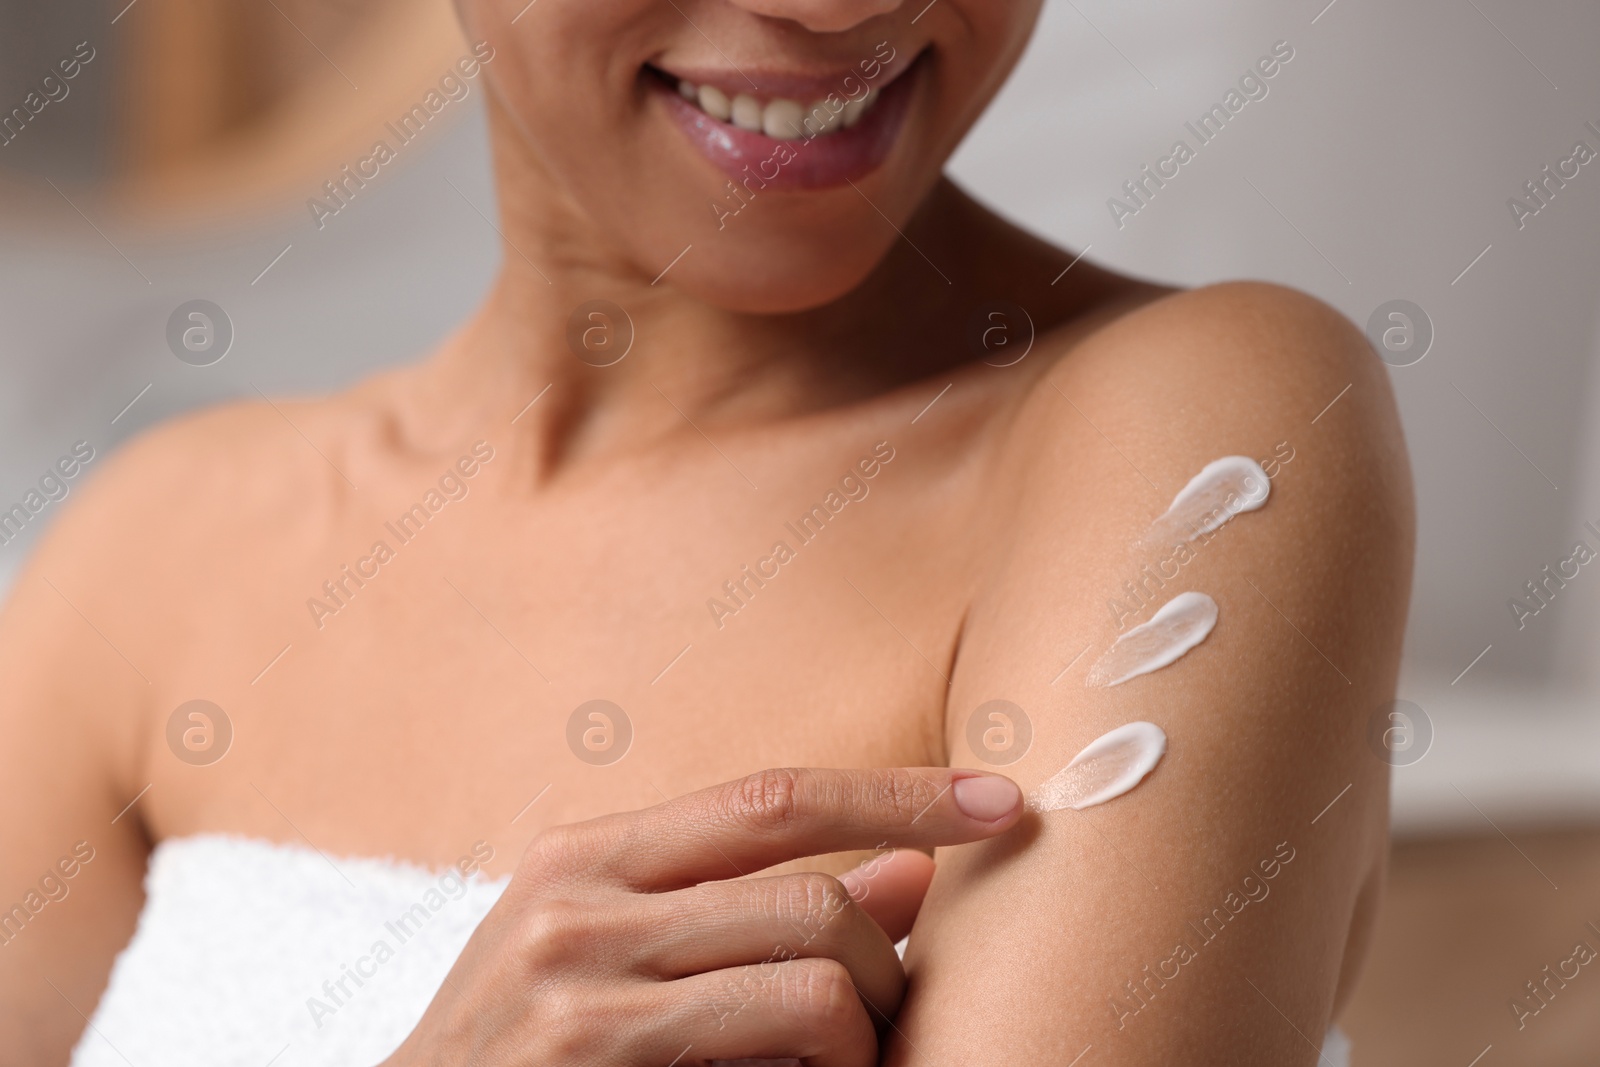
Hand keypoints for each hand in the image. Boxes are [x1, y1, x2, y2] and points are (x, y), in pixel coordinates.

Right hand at [382, 767, 1022, 1066]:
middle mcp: (575, 901)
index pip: (775, 796)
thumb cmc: (523, 1060)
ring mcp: (577, 986)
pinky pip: (781, 1035)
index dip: (900, 792)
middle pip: (811, 893)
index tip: (1003, 801)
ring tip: (845, 1063)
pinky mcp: (591, 1055)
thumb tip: (915, 867)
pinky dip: (826, 1066)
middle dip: (889, 959)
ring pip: (814, 971)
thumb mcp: (618, 962)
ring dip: (865, 1027)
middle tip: (890, 1015)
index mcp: (586, 856)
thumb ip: (756, 912)